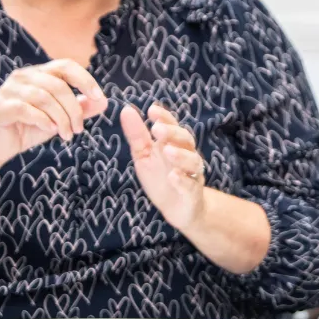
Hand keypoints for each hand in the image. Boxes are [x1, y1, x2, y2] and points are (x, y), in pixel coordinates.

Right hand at [0, 59, 108, 171]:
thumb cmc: (31, 128)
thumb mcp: (61, 117)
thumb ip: (82, 108)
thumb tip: (104, 102)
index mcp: (39, 73)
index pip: (66, 65)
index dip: (86, 79)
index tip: (99, 98)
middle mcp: (23, 76)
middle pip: (58, 85)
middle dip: (74, 109)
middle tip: (78, 129)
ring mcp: (9, 90)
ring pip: (44, 98)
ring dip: (61, 119)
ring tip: (67, 135)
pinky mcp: (0, 108)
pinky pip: (26, 109)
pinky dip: (43, 120)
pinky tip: (51, 131)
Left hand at [120, 103, 206, 231]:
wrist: (177, 208)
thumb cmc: (160, 177)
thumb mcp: (144, 155)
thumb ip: (137, 134)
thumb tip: (126, 109)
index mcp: (174, 143)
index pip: (173, 126)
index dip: (165, 117)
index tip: (151, 110)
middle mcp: (187, 155)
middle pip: (186, 140)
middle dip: (173, 133)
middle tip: (157, 129)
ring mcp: (192, 174)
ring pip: (192, 161)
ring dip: (181, 155)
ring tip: (167, 150)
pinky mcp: (192, 193)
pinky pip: (191, 185)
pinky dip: (183, 180)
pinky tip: (173, 176)